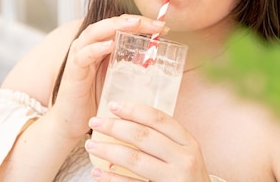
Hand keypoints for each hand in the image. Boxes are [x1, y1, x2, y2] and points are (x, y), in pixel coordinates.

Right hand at [49, 15, 168, 141]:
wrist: (73, 120)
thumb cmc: (95, 97)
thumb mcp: (118, 78)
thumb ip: (130, 66)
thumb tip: (153, 59)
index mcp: (102, 44)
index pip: (123, 25)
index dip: (143, 23)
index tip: (164, 28)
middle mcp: (89, 44)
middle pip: (111, 23)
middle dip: (135, 21)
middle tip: (157, 24)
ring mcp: (80, 55)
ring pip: (95, 32)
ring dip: (116, 26)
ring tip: (135, 24)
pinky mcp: (73, 70)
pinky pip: (84, 55)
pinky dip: (96, 48)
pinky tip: (110, 45)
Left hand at [85, 102, 210, 181]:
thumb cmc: (186, 177)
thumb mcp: (184, 154)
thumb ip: (165, 140)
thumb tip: (126, 122)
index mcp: (188, 143)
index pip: (159, 119)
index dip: (134, 110)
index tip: (113, 105)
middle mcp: (184, 159)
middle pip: (143, 137)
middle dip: (115, 127)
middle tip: (95, 122)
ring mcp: (174, 178)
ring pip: (135, 160)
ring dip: (108, 151)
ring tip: (90, 145)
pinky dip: (112, 178)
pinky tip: (98, 173)